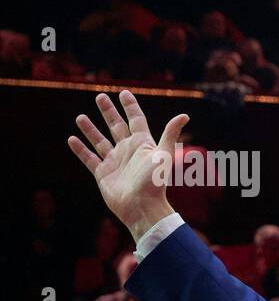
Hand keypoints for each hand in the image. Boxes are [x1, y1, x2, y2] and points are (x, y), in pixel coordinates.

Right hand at [67, 90, 188, 244]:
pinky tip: (72, 139)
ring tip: (81, 116)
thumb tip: (184, 115)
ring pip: (100, 141)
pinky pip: (89, 158)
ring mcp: (115, 162)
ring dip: (91, 129)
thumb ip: (170, 134)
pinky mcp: (103, 174)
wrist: (142, 207)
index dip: (130, 106)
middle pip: (117, 126)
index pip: (136, 120)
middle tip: (100, 96)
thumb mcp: (164, 154)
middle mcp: (128, 151)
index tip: (123, 93)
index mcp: (143, 144)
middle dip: (108, 112)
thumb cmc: (154, 181)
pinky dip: (80, 149)